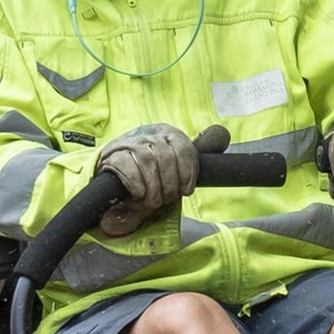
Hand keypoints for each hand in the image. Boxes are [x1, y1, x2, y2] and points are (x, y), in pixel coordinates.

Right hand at [98, 124, 230, 235]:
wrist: (117, 178)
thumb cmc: (152, 173)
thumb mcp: (176, 162)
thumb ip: (199, 151)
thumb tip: (222, 133)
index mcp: (168, 132)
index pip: (184, 148)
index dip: (188, 173)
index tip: (186, 191)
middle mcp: (148, 132)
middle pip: (166, 157)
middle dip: (170, 185)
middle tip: (168, 199)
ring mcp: (128, 142)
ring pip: (148, 161)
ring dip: (154, 187)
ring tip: (154, 201)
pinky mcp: (111, 154)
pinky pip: (128, 166)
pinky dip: (137, 185)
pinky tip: (139, 194)